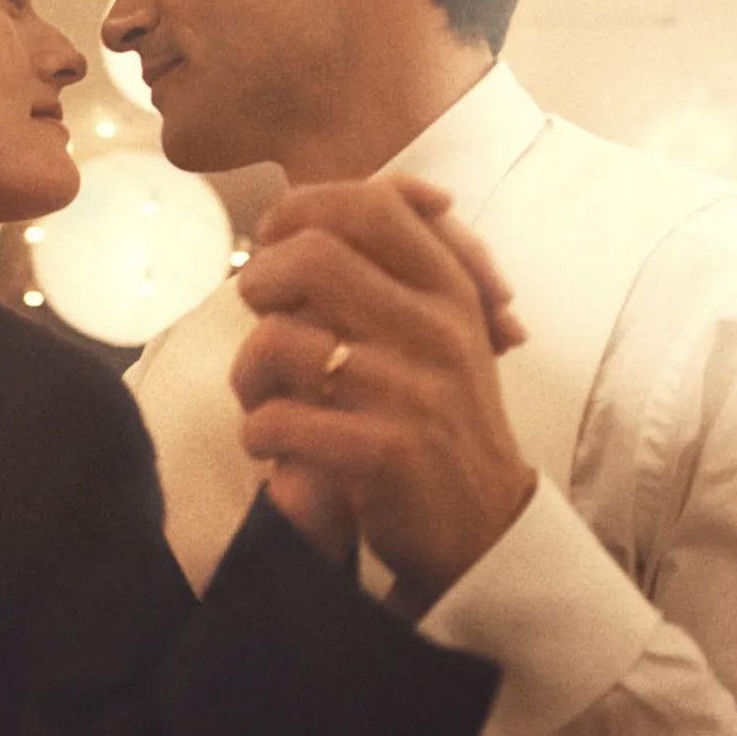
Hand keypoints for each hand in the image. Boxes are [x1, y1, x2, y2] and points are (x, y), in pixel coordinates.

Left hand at [230, 172, 536, 609]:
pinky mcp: (386, 452)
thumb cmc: (439, 423)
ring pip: (280, 341)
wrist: (487, 531)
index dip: (301, 211)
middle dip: (261, 282)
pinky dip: (258, 435)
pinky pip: (280, 420)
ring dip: (248, 374)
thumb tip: (294, 214)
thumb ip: (387, 271)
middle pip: (313, 257)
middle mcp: (437, 329)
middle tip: (259, 318)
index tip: (273, 241)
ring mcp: (413, 391)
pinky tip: (274, 450)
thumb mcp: (438, 333)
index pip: (371, 204)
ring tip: (261, 401)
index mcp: (449, 290)